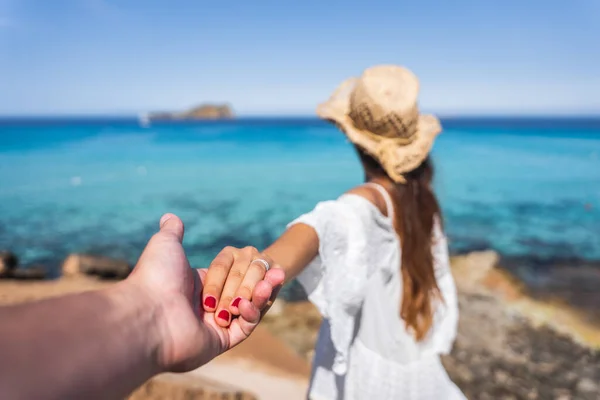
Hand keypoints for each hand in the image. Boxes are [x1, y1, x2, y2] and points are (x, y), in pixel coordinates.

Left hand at [127, 214, 284, 371]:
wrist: (147, 313)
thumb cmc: (156, 278)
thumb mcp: (165, 245)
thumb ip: (173, 232)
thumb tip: (170, 216)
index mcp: (197, 286)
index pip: (233, 275)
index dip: (248, 268)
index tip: (262, 258)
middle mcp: (206, 307)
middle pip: (245, 290)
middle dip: (258, 281)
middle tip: (274, 272)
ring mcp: (214, 326)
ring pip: (249, 309)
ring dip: (262, 295)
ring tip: (271, 282)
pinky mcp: (221, 342)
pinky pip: (245, 327)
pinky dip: (252, 313)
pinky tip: (249, 301)